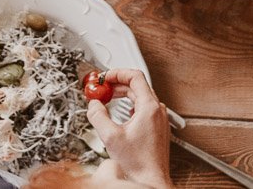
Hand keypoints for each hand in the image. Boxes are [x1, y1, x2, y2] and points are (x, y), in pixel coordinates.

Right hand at [86, 69, 173, 188]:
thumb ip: (98, 116)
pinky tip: (121, 113)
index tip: (105, 77)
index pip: (135, 76)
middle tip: (102, 88)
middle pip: (137, 85)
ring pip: (140, 96)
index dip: (117, 73)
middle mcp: (157, 110)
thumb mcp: (111, 137)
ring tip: (108, 98)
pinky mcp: (158, 127)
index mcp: (149, 107)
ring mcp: (159, 119)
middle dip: (117, 84)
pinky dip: (130, 105)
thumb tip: (93, 104)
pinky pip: (144, 108)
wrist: (151, 180)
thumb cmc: (138, 164)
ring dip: (123, 94)